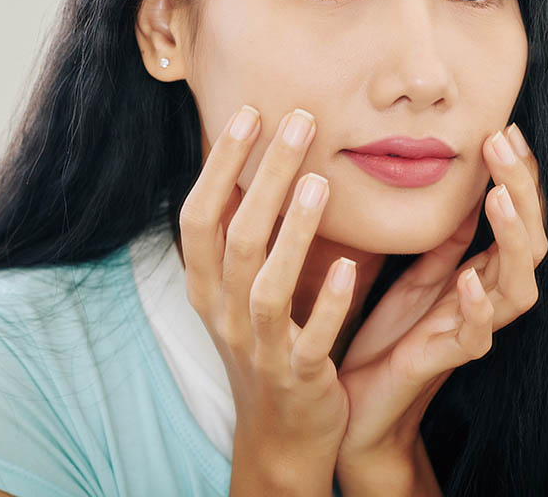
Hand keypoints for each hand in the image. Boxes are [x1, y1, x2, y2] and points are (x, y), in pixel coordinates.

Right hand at [178, 104, 354, 488]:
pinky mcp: (297, 378)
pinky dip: (326, 306)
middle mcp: (223, 315)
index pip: (198, 216)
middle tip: (300, 121)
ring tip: (320, 183)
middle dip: (265, 177)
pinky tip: (349, 267)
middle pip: (237, 238)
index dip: (221, 165)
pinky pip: (309, 339)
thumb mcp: (238, 292)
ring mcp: (258, 348)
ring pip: (267, 286)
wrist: (280, 435)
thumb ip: (245, 234)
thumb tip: (261, 159)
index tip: (250, 112)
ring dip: (292, 234)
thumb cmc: (264, 345)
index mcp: (205, 288)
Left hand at [334, 123, 547, 478]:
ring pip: (520, 286)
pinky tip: (468, 280)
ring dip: (513, 239)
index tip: (505, 128)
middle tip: (502, 142)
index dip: (519, 174)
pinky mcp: (447, 360)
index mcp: (481, 271)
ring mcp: (473, 330)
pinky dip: (478, 308)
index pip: (517, 216)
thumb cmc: (390, 337)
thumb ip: (445, 238)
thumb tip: (465, 185)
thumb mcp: (416, 273)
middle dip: (522, 189)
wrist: (357, 403)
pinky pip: (477, 338)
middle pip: (531, 241)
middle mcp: (488, 298)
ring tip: (498, 199)